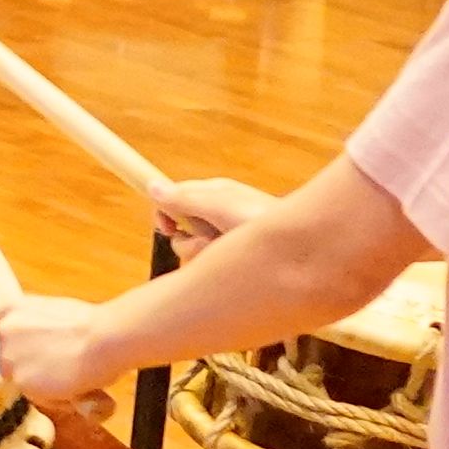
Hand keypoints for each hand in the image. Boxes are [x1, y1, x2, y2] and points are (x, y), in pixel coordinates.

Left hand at [0, 290, 118, 403]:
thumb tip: (41, 350)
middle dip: (29, 373)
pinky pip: (37, 398)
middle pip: (5, 362)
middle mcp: (6, 331)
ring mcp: (10, 355)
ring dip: (45, 386)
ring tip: (74, 377)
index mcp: (14, 308)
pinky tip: (74, 387)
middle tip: (62, 371)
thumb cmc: (91, 326)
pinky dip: (57, 398)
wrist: (103, 338)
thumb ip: (36, 329)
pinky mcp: (20, 378)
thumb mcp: (54, 315)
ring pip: (23, 382)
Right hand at [149, 174, 280, 256]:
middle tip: (207, 240)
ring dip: (203, 253)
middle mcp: (215, 213)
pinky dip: (214, 263)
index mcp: (213, 194)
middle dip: (188, 240)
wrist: (296, 249)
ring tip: (227, 251)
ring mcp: (223, 236)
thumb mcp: (217, 208)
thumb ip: (183, 200)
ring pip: (191, 249)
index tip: (165, 227)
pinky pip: (206, 262)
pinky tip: (230, 261)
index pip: (173, 198)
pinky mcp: (230, 255)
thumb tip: (151, 185)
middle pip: (179, 228)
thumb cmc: (259, 221)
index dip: (164, 212)